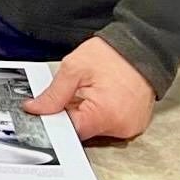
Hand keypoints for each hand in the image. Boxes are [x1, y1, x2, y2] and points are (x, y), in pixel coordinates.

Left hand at [22, 36, 155, 140]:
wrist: (142, 48)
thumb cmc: (113, 55)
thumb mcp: (74, 67)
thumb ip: (54, 93)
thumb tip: (36, 109)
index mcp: (105, 115)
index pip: (70, 131)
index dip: (57, 119)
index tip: (50, 109)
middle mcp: (120, 127)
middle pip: (83, 131)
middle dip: (73, 113)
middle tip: (77, 91)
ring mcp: (129, 128)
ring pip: (95, 127)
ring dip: (88, 112)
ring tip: (94, 91)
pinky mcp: (134, 125)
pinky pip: (110, 124)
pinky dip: (101, 112)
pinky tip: (104, 95)